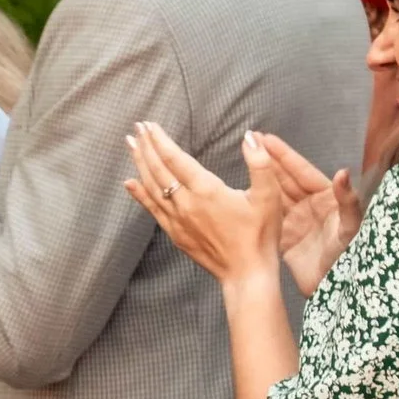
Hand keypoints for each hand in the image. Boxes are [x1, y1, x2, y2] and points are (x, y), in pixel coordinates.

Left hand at [123, 119, 283, 282]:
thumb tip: (250, 136)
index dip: (160, 140)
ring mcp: (177, 220)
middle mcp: (186, 204)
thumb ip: (260, 163)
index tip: (148, 125)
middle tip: (136, 128)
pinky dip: (139, 194)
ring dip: (140, 164)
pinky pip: (152, 209)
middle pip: (158, 170)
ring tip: (131, 146)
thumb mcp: (269, 196)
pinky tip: (130, 183)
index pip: (175, 159)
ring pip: (151, 187)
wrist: (246, 273)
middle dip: (146, 147)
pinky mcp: (175, 234)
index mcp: (207, 190)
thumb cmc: (260, 235)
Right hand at [248, 131, 360, 292]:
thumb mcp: (350, 227)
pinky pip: (268, 217)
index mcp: (325, 198)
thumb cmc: (348, 256)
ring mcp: (295, 221)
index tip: (267, 139)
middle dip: (268, 160)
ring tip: (244, 163)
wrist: (335, 288)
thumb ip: (348, 201)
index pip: (301, 171)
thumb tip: (343, 173)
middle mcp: (309, 206)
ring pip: (274, 195)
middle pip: (284, 179)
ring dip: (260, 179)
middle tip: (250, 143)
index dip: (284, 155)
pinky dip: (256, 206)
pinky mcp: (284, 238)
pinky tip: (242, 196)